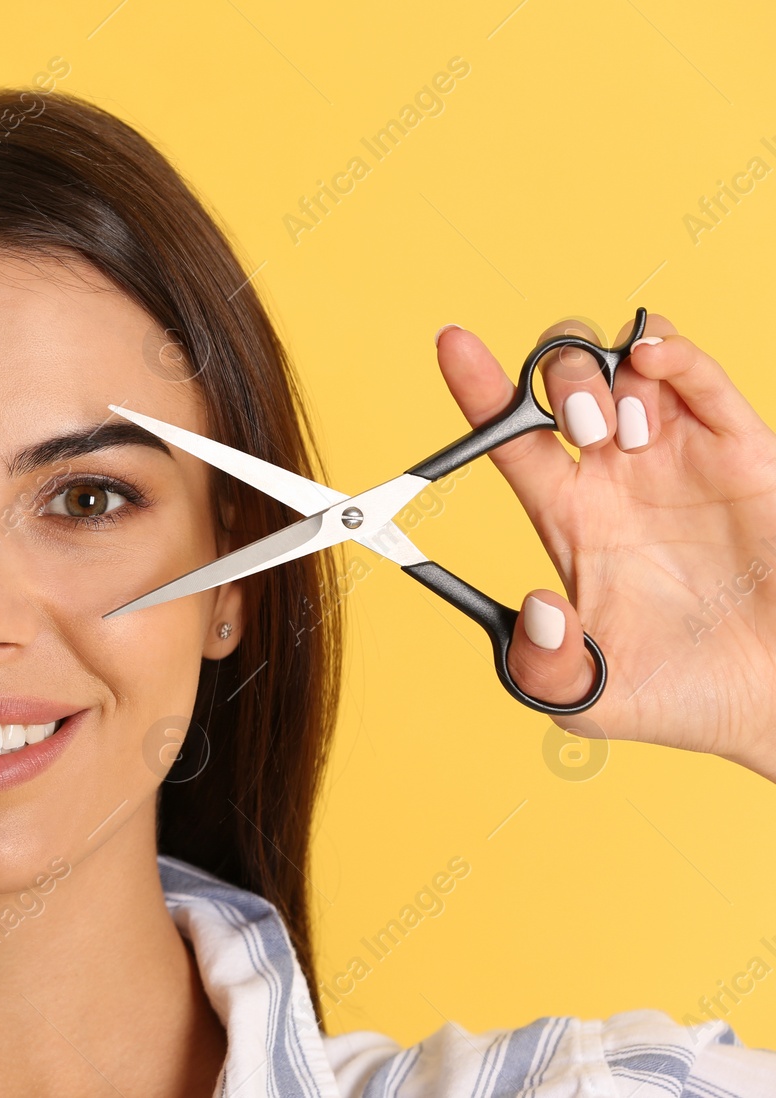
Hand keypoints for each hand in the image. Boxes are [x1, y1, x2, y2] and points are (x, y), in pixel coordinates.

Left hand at [435, 315, 775, 780]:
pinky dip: (672, 353)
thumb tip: (536, 610)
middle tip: (578, 429)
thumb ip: (546, 667)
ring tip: (627, 435)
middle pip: (564, 385)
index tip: (452, 344)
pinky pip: (704, 383)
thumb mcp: (592, 697)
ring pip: (628, 368)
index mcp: (570, 519)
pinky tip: (652, 357)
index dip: (478, 388)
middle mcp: (617, 477)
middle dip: (556, 381)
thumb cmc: (685, 695)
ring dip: (611, 377)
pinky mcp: (743, 454)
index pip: (509, 438)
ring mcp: (678, 458)